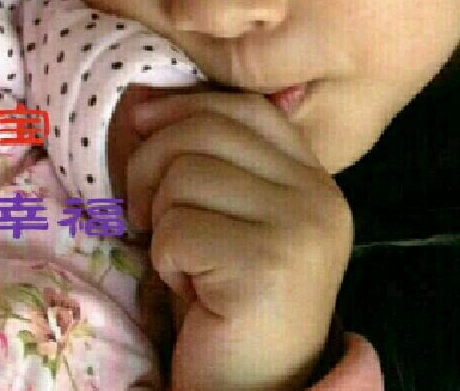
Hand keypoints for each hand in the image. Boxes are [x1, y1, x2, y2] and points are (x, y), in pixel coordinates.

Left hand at [125, 90, 352, 390]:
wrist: (252, 387)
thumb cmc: (225, 293)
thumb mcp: (220, 208)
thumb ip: (201, 151)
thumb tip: (139, 97)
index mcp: (314, 177)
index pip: (244, 107)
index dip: (184, 105)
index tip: (140, 124)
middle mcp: (320, 197)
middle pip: (205, 131)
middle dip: (151, 165)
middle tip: (144, 214)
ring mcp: (301, 230)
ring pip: (184, 176)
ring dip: (161, 222)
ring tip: (183, 261)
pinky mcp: (268, 266)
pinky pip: (177, 230)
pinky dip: (164, 260)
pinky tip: (190, 289)